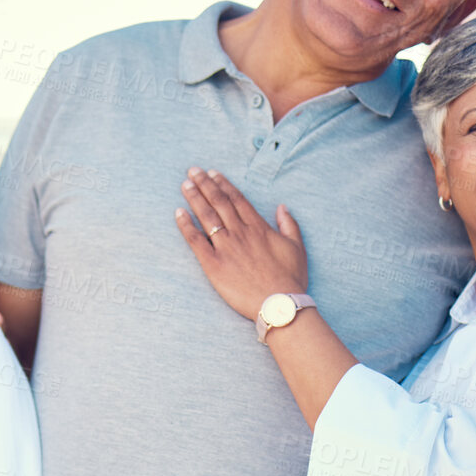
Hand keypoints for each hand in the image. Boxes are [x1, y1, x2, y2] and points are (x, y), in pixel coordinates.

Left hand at [175, 167, 307, 320]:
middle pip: (219, 202)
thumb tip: (282, 207)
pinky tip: (178, 213)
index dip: (223, 184)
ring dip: (194, 198)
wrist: (279, 304)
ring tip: (185, 184)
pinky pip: (195, 241)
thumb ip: (289, 225)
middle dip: (205, 184)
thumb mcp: (297, 247)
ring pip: (206, 216)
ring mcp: (225, 247)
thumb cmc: (290, 279)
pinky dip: (186, 226)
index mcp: (258, 227)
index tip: (213, 173)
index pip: (237, 199)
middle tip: (193, 171)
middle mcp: (240, 232)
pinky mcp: (213, 264)